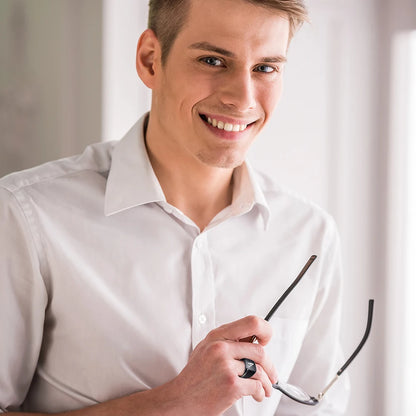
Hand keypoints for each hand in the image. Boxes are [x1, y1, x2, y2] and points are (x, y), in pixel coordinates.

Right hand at [163, 315, 277, 415]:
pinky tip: (257, 394)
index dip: (265, 331)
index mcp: (217, 336)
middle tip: (271, 374)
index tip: (265, 341)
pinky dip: (260, 393)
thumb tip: (251, 339)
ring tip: (264, 388)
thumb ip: (227, 342)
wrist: (180, 400)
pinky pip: (256, 386)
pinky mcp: (231, 385)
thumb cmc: (194, 377)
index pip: (251, 323)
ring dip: (266, 382)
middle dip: (270, 366)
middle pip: (260, 350)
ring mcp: (226, 366)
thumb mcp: (206, 349)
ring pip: (260, 370)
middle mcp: (221, 348)